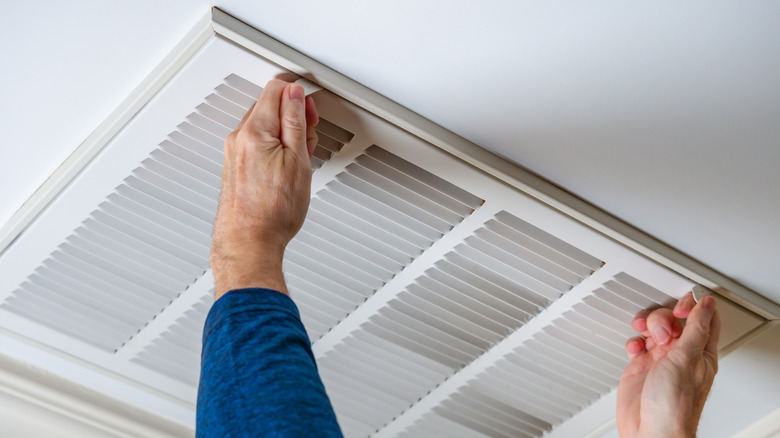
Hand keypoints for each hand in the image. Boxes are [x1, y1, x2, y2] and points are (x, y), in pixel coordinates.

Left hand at [210, 79, 318, 298]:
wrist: (250, 243)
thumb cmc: (273, 212)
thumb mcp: (297, 161)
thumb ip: (295, 121)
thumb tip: (295, 94)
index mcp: (254, 131)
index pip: (276, 89)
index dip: (299, 94)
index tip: (311, 108)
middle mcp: (239, 138)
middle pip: (269, 105)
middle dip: (294, 115)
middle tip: (309, 136)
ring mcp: (234, 152)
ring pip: (264, 125)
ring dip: (285, 133)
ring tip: (300, 158)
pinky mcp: (235, 166)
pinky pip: (257, 143)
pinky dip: (275, 147)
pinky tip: (287, 167)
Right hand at [616, 292, 719, 437]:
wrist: (650, 430)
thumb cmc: (674, 405)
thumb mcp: (687, 359)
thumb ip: (696, 328)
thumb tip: (706, 304)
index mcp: (700, 352)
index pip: (703, 319)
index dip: (693, 306)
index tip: (680, 306)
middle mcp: (681, 354)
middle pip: (674, 319)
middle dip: (664, 318)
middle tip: (662, 333)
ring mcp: (660, 360)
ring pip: (654, 328)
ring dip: (648, 326)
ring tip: (647, 339)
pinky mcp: (641, 366)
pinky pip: (636, 343)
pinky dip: (633, 341)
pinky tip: (635, 349)